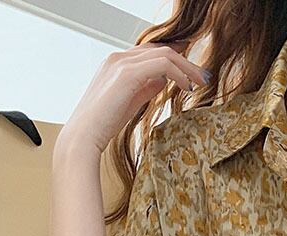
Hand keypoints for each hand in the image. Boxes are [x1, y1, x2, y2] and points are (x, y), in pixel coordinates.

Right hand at [56, 41, 211, 157]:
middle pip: (160, 49)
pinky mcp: (128, 74)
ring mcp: (121, 63)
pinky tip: (186, 88)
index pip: (150, 52)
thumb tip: (164, 81)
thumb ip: (146, 88)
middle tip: (202, 76)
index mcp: (116, 63)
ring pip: (165, 54)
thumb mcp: (130, 102)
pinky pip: (162, 65)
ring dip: (187, 67)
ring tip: (200, 82)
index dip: (174, 57)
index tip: (191, 69)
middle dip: (185, 61)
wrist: (84, 135)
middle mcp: (118, 58)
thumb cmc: (103, 124)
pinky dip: (179, 74)